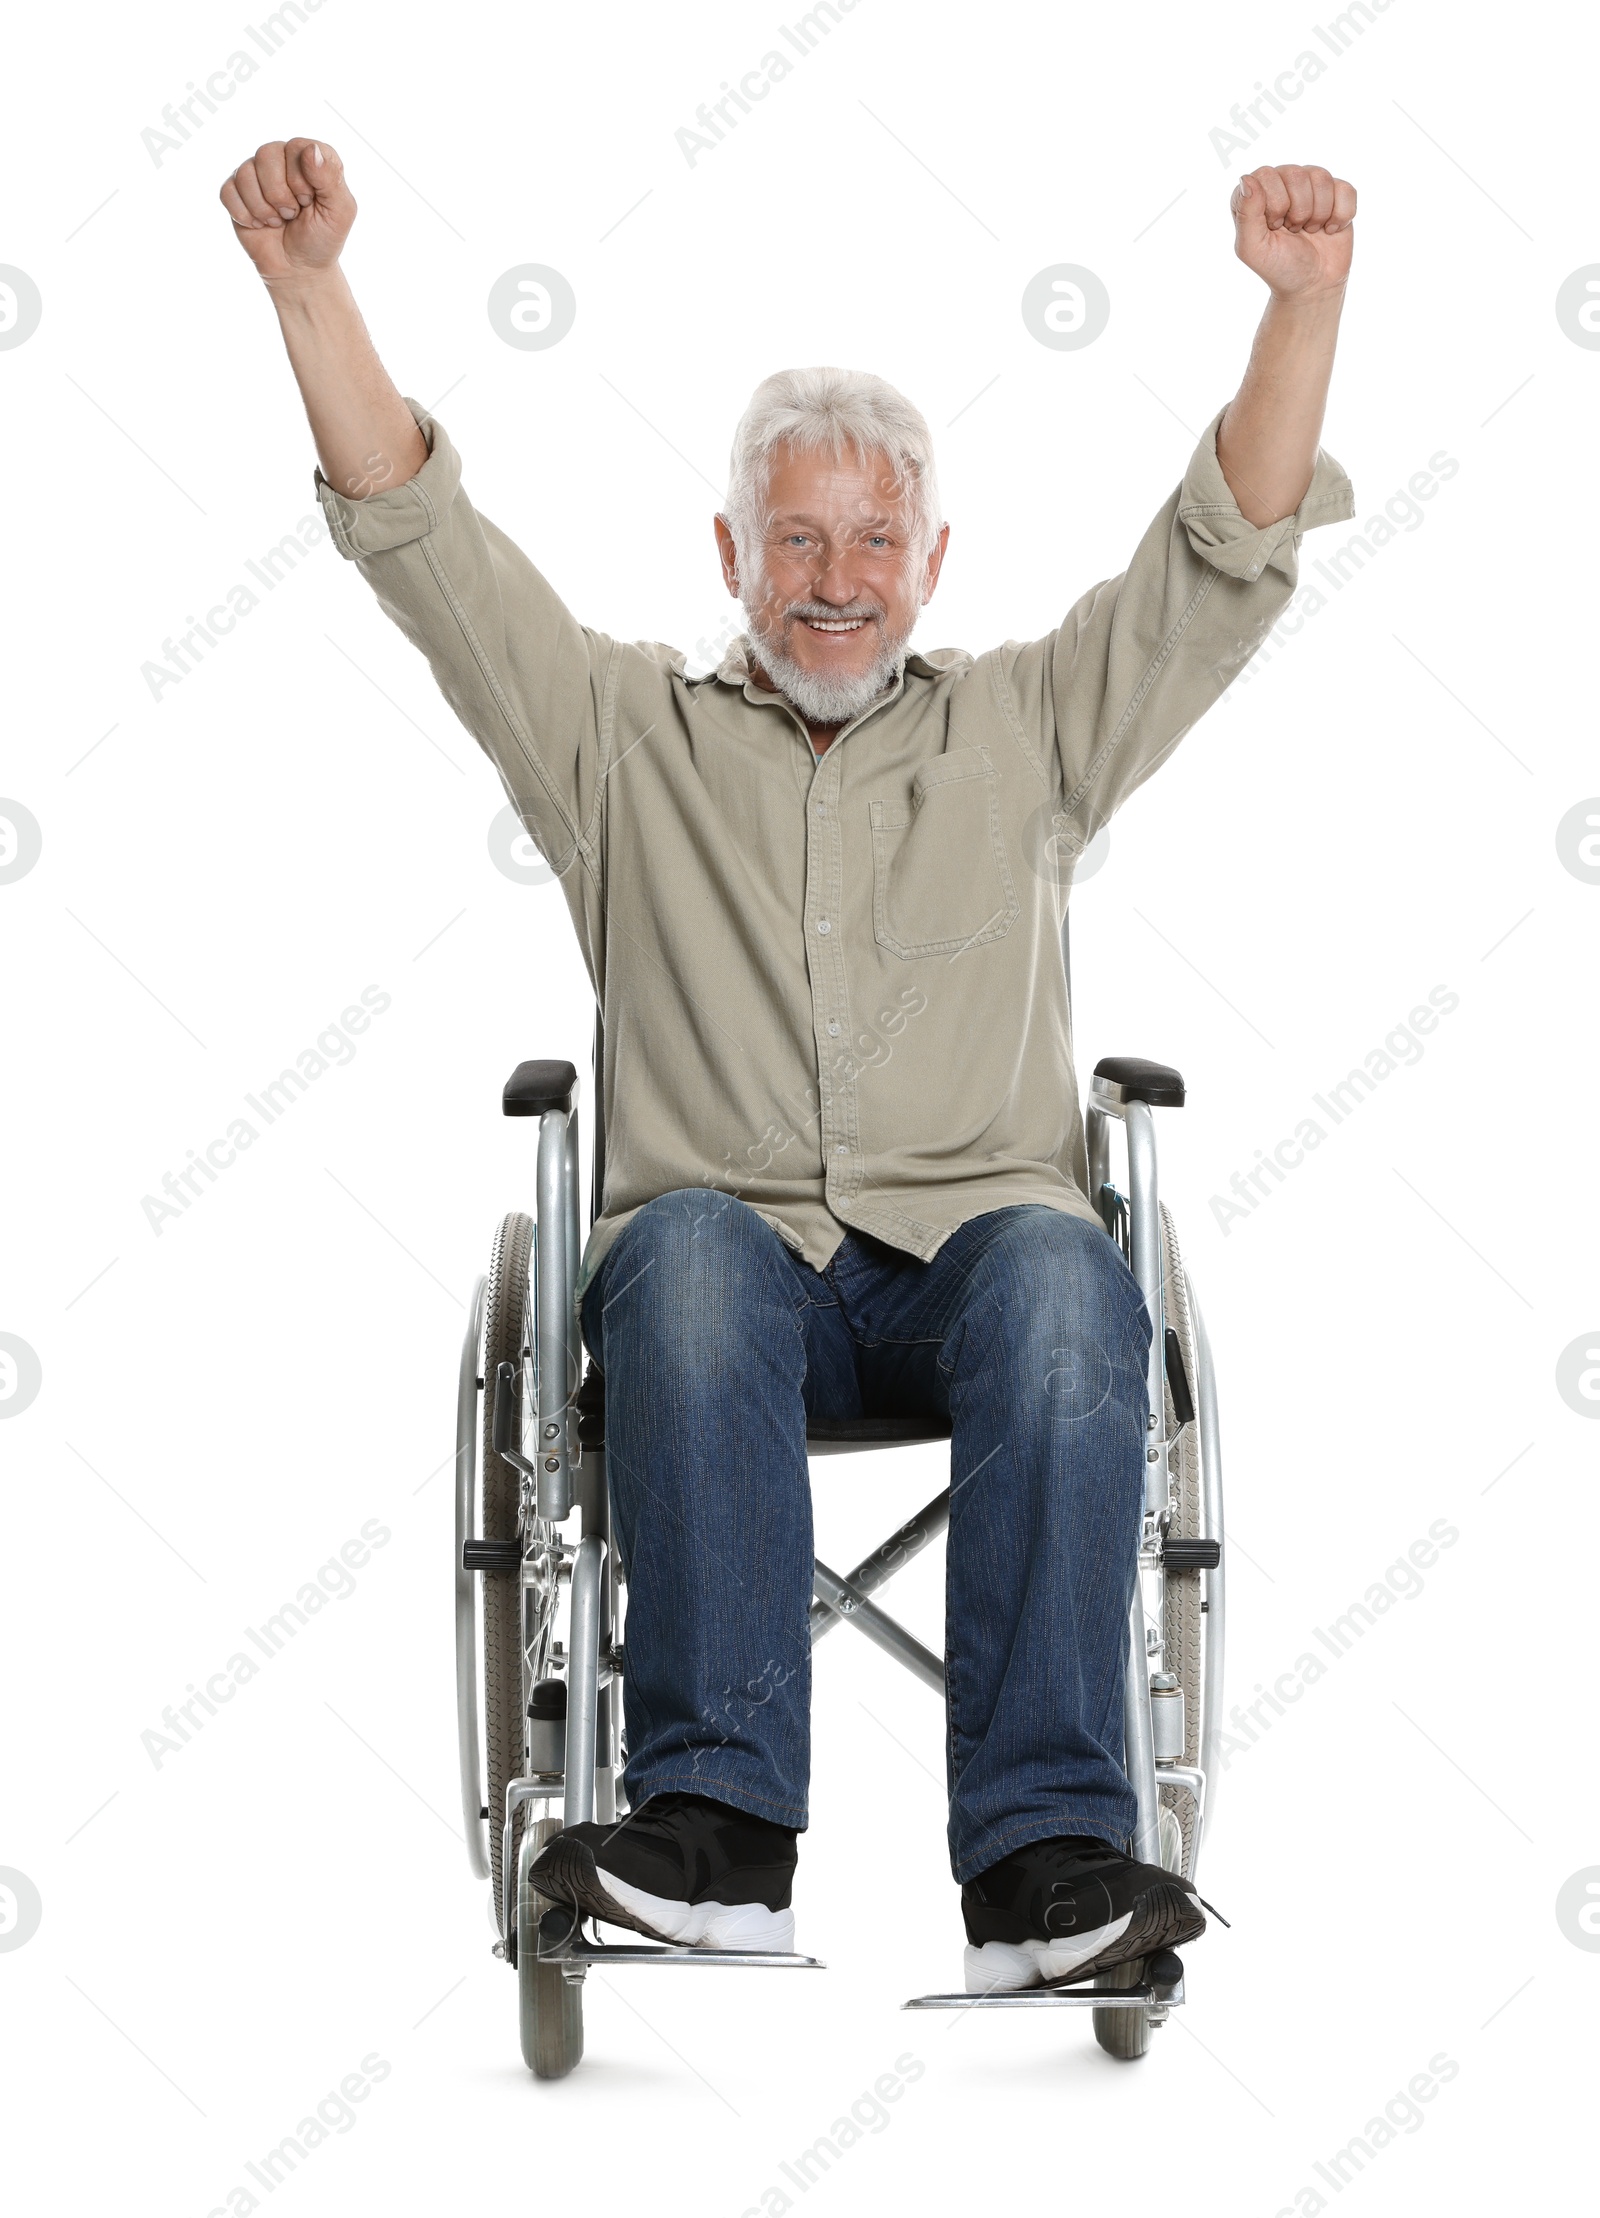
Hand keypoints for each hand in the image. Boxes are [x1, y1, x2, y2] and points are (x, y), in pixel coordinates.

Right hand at [219, 138, 355, 283]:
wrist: (299, 270)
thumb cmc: (322, 239)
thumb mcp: (339, 212)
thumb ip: (331, 178)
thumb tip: (312, 149)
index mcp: (310, 157)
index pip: (296, 147)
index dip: (300, 179)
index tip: (308, 202)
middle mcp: (281, 158)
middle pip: (266, 154)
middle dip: (279, 194)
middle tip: (292, 214)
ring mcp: (255, 173)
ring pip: (245, 172)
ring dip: (263, 208)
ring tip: (277, 221)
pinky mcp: (236, 191)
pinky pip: (228, 191)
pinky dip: (245, 215)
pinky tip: (259, 224)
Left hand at [1230, 164, 1354, 299]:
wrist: (1313, 285)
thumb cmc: (1279, 267)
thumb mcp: (1253, 249)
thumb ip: (1246, 214)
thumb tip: (1246, 178)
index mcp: (1255, 193)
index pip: (1266, 175)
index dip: (1276, 205)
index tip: (1275, 228)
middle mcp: (1282, 182)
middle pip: (1296, 174)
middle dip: (1298, 211)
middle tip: (1294, 231)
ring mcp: (1311, 185)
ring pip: (1322, 178)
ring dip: (1318, 214)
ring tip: (1310, 230)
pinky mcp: (1337, 193)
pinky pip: (1346, 190)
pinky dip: (1340, 216)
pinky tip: (1329, 229)